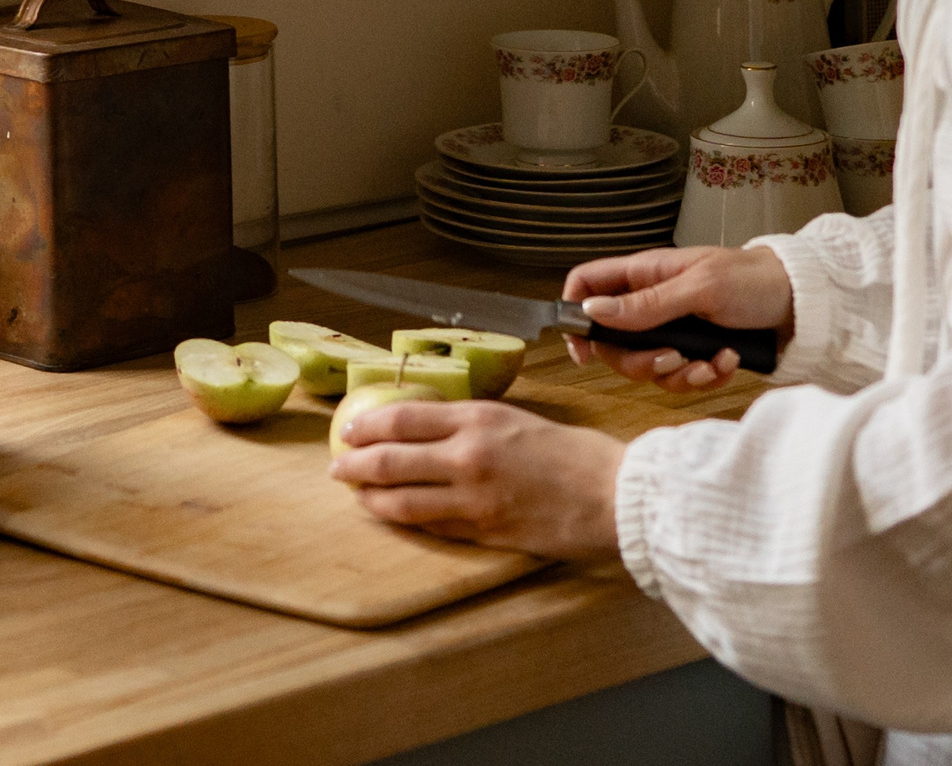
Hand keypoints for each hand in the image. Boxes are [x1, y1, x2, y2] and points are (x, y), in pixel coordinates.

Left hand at [328, 399, 625, 558]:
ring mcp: (474, 498)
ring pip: (402, 500)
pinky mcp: (484, 532)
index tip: (349, 429)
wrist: (614, 494)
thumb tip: (431, 426)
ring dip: (372, 499)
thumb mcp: (518, 420)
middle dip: (355, 464)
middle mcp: (469, 455)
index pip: (404, 418)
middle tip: (338, 466)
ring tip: (358, 495)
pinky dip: (407, 521)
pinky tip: (395, 517)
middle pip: (390, 459)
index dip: (367, 425)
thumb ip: (474, 424)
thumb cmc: (575, 454)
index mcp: (479, 418)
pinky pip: (432, 527)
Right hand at [562, 245, 793, 391]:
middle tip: (670, 358)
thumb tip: (594, 311)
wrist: (801, 303)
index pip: (587, 286)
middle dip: (639, 361)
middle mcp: (651, 304)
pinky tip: (726, 362)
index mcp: (644, 275)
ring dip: (678, 374)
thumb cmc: (754, 279)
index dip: (575, 314)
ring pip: (647, 366)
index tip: (584, 350)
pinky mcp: (694, 353)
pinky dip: (703, 377)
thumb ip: (646, 303)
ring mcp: (672, 330)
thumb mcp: (700, 288)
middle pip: (613, 342)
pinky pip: (680, 378)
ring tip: (710, 361)